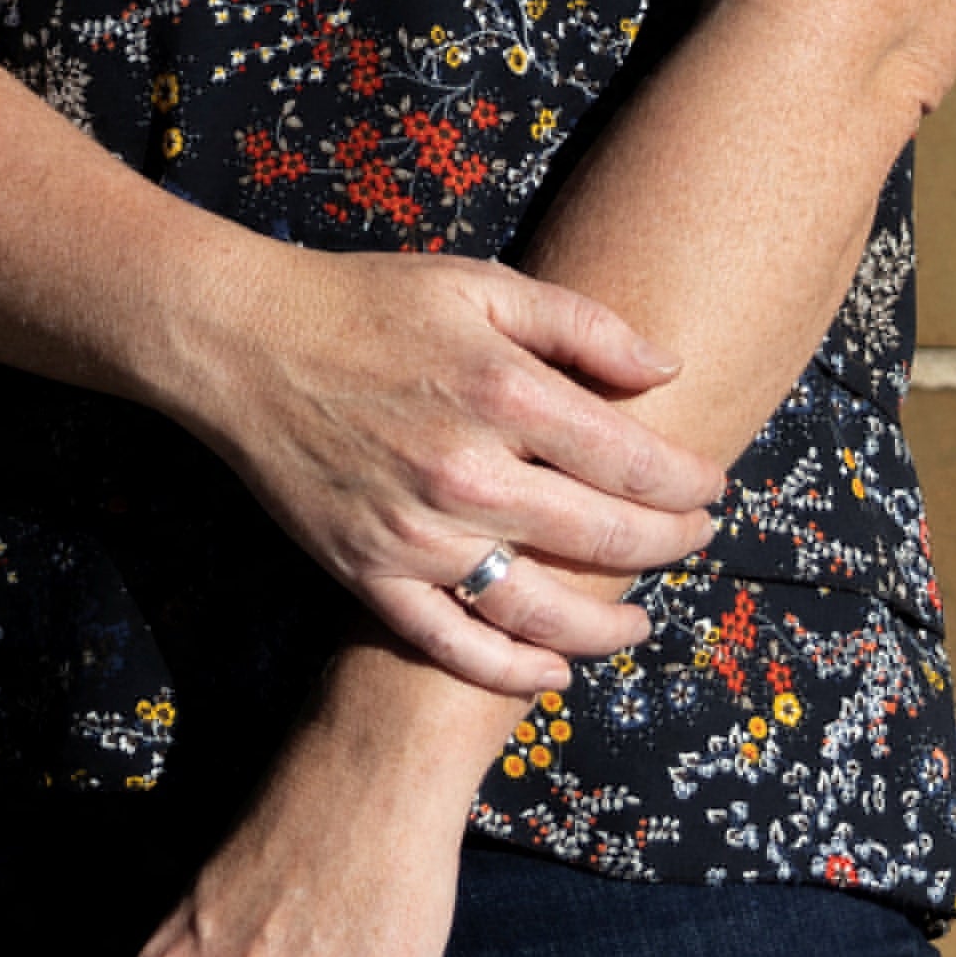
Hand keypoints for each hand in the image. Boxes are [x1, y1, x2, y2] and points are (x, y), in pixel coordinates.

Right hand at [157, 242, 721, 696]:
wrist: (244, 342)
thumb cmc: (365, 302)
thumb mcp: (480, 284)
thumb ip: (581, 325)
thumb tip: (664, 372)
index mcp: (504, 394)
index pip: (634, 462)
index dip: (687, 483)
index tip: (711, 487)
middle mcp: (468, 474)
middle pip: (605, 537)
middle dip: (668, 546)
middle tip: (694, 541)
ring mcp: (417, 534)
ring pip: (539, 610)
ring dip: (604, 629)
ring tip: (637, 625)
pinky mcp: (370, 573)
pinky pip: (451, 645)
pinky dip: (509, 671)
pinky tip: (553, 672)